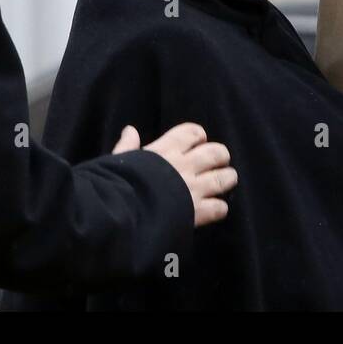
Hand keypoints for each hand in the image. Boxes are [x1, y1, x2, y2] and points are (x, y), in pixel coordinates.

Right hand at [113, 123, 236, 227]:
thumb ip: (127, 146)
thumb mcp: (119, 161)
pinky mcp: (196, 212)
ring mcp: (193, 189)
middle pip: (216, 153)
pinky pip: (219, 208)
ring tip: (225, 182)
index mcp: (166, 150)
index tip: (198, 142)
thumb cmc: (115, 184)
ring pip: (224, 178)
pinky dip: (219, 208)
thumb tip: (129, 130)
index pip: (192, 132)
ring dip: (227, 179)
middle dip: (220, 156)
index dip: (199, 136)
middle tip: (218, 162)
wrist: (120, 213)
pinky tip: (215, 209)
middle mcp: (184, 166)